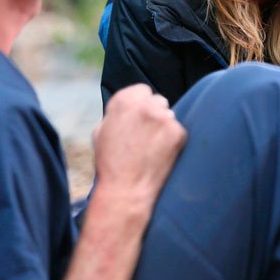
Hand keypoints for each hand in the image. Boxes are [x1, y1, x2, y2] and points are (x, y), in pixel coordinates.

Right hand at [91, 84, 186, 207]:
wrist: (126, 188)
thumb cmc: (110, 162)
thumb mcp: (101, 131)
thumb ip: (115, 113)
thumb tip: (127, 107)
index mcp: (123, 100)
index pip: (143, 90)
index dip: (142, 105)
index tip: (140, 118)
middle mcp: (144, 104)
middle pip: (159, 101)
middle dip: (155, 114)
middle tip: (147, 135)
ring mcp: (163, 117)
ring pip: (170, 115)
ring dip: (164, 127)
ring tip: (153, 148)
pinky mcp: (178, 132)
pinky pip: (179, 131)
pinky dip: (173, 141)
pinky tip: (161, 154)